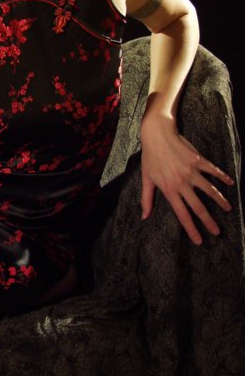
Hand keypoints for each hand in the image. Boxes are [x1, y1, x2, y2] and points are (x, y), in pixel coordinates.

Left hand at [139, 117, 233, 244]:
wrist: (158, 135)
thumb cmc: (150, 157)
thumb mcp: (146, 178)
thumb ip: (147, 199)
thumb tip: (144, 216)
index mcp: (169, 189)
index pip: (182, 214)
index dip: (191, 229)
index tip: (199, 240)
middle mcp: (182, 183)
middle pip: (198, 206)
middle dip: (209, 221)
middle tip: (217, 232)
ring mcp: (191, 171)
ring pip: (209, 190)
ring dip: (220, 201)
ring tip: (228, 209)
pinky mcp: (198, 160)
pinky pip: (213, 171)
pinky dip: (222, 177)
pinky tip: (230, 183)